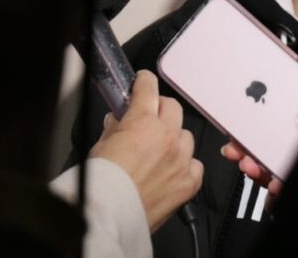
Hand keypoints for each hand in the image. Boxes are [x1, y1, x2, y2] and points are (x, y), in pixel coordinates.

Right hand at [90, 70, 203, 231]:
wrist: (110, 215)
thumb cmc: (103, 184)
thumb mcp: (101, 145)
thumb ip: (114, 127)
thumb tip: (117, 120)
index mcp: (143, 122)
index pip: (149, 88)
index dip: (144, 82)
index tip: (144, 82)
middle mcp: (167, 137)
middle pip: (172, 108)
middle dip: (160, 109)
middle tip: (149, 118)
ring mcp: (181, 160)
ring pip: (186, 136)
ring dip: (174, 138)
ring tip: (159, 150)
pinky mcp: (189, 182)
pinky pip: (195, 164)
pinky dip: (186, 165)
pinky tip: (173, 170)